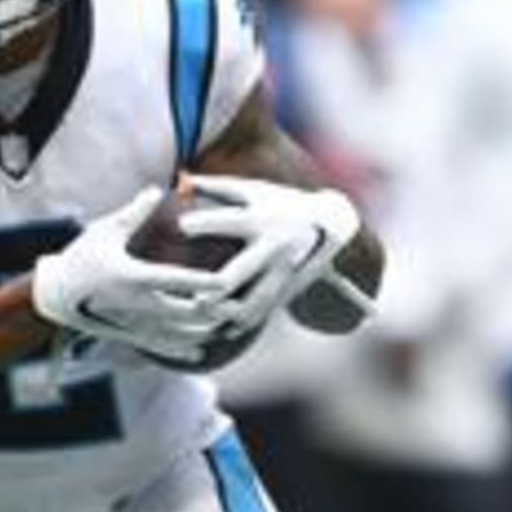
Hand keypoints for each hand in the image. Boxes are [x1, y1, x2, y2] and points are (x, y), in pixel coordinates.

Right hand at [32, 188, 236, 362]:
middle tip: (241, 303)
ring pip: (179, 334)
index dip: (206, 283)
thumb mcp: (106, 230)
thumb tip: (157, 188)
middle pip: (188, 313)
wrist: (56, 295)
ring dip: (205, 330)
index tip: (229, 281)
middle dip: (215, 310)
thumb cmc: (82, 256)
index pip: (179, 281)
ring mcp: (135, 323)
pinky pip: (162, 348)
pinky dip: (184, 350)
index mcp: (135, 275)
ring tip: (229, 322)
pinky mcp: (131, 335)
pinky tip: (201, 351)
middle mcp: (139, 303)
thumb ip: (135, 212)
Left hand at [180, 175, 367, 334]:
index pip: (227, 221)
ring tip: (200, 316)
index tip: (181, 227)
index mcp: (261, 219)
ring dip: (224, 314)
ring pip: (250, 304)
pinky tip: (221, 330)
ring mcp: (282, 272)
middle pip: (236, 273)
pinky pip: (263, 313)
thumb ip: (215, 187)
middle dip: (210, 286)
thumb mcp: (252, 190)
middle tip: (187, 293)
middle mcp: (272, 247)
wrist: (331, 224)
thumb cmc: (281, 203)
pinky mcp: (288, 289)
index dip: (201, 224)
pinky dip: (242, 324)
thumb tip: (180, 180)